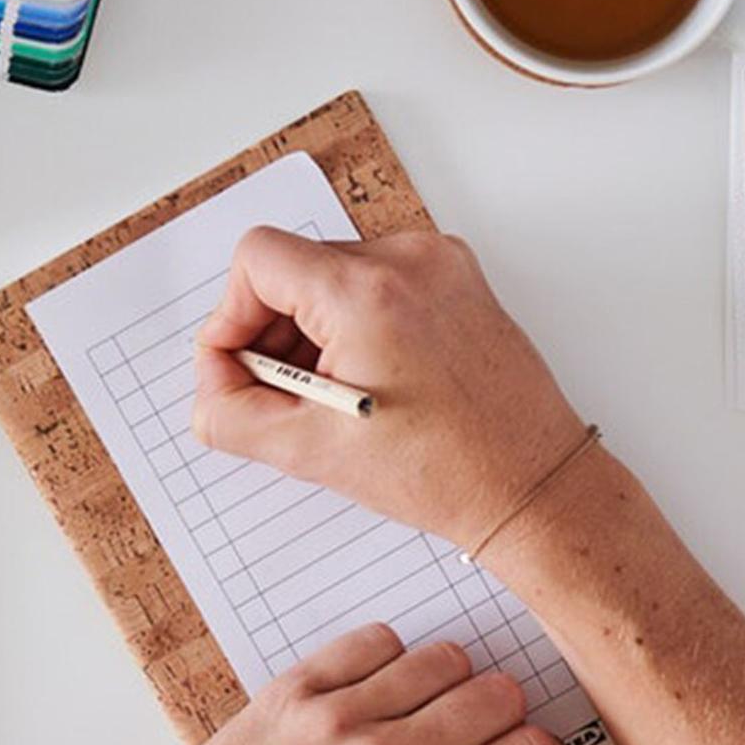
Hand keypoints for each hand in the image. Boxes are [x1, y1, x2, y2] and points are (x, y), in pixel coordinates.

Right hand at [193, 229, 584, 550]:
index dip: (233, 315)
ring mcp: (439, 264)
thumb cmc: (446, 473)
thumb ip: (231, 414)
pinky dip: (356, 322)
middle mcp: (408, 260)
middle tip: (285, 396)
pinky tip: (368, 379)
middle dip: (274, 330)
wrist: (533, 485)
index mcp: (368, 291)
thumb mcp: (313, 453)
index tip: (243, 366)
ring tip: (333, 395)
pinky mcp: (457, 278)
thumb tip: (210, 387)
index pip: (257, 258)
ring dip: (314, 329)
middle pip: (295, 266)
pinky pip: (377, 281)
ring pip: (333, 274)